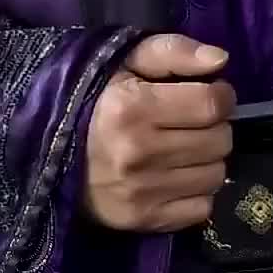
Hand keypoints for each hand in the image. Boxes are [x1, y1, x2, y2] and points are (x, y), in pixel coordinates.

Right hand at [84, 33, 234, 233]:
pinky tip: (177, 175)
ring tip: (185, 147)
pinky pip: (202, 209)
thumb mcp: (127, 60)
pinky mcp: (143, 221)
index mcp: (133, 107)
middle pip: (219, 141)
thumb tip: (221, 60)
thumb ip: (175, 51)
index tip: (212, 93)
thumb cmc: (97, 98)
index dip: (221, 95)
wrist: (51, 153)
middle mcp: (139, 153)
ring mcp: (141, 192)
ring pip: (215, 175)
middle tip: (195, 121)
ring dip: (208, 159)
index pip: (212, 104)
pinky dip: (197, 191)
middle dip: (216, 126)